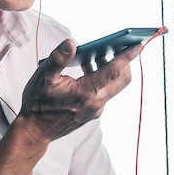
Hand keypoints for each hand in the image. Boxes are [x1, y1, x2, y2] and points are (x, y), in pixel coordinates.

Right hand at [16, 37, 140, 144]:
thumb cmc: (37, 104)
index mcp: (85, 93)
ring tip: (95, 54)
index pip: (113, 71)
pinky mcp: (93, 113)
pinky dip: (102, 78)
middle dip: (125, 62)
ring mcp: (95, 110)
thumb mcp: (43, 77)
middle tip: (118, 45)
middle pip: (122, 80)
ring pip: (114, 87)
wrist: (35, 131)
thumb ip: (58, 58)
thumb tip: (70, 42)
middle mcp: (95, 104)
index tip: (138, 44)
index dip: (127, 56)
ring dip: (110, 69)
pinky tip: (87, 69)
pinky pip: (105, 92)